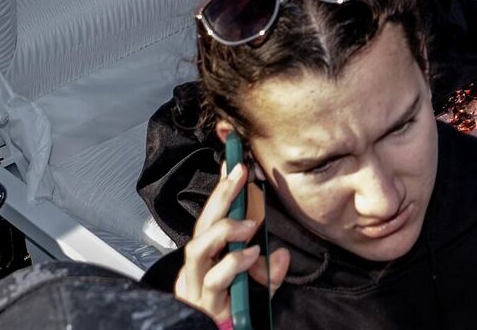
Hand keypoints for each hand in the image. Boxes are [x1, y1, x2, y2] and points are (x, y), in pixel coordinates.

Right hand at [173, 161, 286, 321]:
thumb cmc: (238, 317)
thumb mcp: (259, 289)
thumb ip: (269, 272)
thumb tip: (280, 254)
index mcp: (207, 260)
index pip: (211, 217)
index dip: (220, 188)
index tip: (233, 161)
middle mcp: (197, 271)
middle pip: (201, 226)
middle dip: (220, 196)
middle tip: (239, 172)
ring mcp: (196, 288)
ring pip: (197, 250)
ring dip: (223, 230)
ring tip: (249, 224)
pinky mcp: (204, 306)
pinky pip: (215, 281)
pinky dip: (233, 264)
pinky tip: (250, 256)